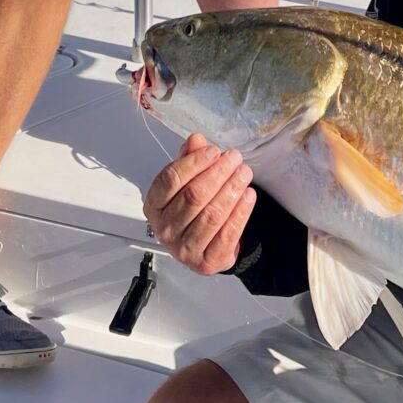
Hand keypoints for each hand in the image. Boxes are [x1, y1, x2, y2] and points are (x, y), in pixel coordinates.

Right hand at [144, 133, 256, 274]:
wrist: (202, 248)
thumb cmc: (191, 211)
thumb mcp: (186, 183)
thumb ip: (189, 160)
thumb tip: (196, 140)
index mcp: (154, 206)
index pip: (170, 179)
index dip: (194, 162)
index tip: (214, 151)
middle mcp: (165, 229)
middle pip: (193, 196)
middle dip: (218, 173)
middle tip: (234, 158)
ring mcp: (183, 249)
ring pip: (212, 215)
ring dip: (231, 190)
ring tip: (244, 173)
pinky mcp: (205, 263)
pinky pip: (227, 234)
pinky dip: (240, 212)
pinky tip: (248, 196)